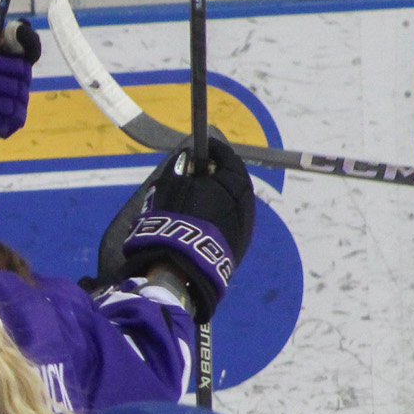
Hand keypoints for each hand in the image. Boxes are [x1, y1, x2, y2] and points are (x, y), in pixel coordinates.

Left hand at [0, 16, 41, 141]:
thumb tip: (4, 27)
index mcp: (4, 56)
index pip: (28, 45)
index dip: (23, 39)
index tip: (10, 34)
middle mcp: (13, 78)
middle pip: (21, 71)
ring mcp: (12, 101)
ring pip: (14, 96)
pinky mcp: (6, 123)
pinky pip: (10, 117)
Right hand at [102, 138, 255, 317]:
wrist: (180, 267)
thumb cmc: (173, 219)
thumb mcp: (168, 185)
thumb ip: (179, 167)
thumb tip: (187, 157)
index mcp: (233, 185)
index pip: (229, 159)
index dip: (215, 150)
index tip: (203, 147)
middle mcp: (245, 204)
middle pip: (235, 181)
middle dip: (219, 174)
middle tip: (200, 171)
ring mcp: (245, 228)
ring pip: (234, 204)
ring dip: (219, 196)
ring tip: (197, 197)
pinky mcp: (239, 248)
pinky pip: (230, 223)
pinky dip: (219, 215)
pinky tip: (200, 219)